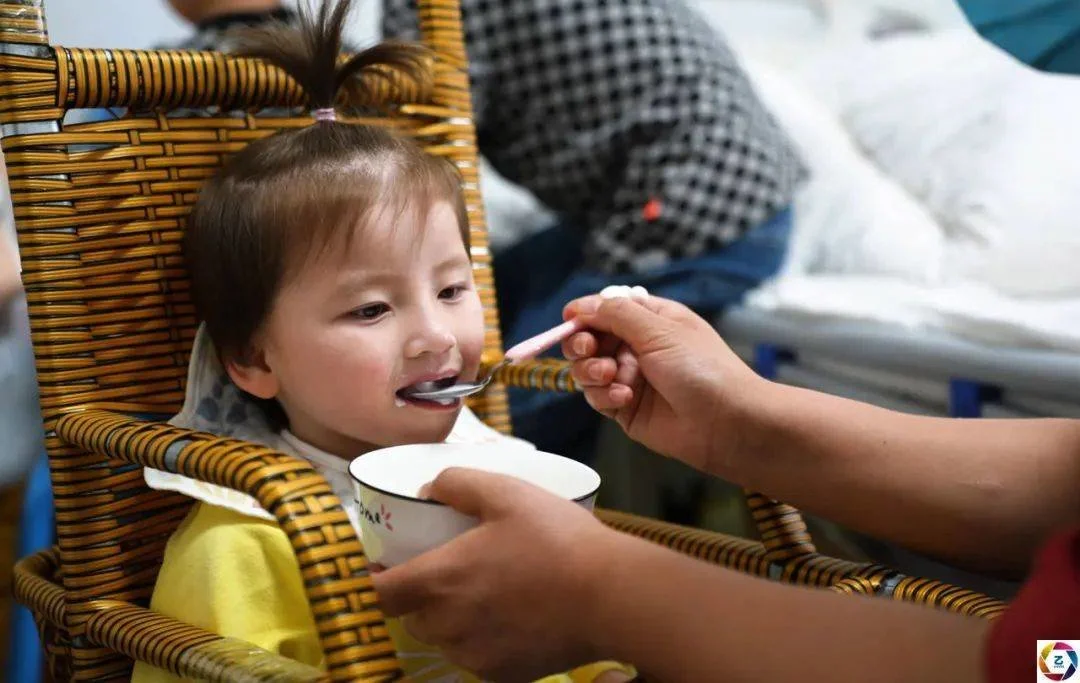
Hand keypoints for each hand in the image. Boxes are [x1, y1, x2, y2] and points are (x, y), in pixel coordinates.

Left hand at [371, 468, 622, 681]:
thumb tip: (429, 489)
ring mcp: (475, 656)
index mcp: (438, 581)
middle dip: (423, 595)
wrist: (611, 596)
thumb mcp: (506, 492)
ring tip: (490, 590)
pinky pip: (478, 656)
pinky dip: (485, 638)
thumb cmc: (556, 539)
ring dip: (454, 618)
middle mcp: (448, 626)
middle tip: (453, 568)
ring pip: (446, 638)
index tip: (380, 567)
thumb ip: (459, 483)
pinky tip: (514, 615)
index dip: (369, 581)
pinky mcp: (504, 675)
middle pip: (413, 616)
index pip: (377, 594)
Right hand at [561, 294, 766, 471]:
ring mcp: (630, 378)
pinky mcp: (625, 408)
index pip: (606, 309)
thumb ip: (616, 314)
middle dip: (582, 344)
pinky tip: (625, 397)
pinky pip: (597, 397)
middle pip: (589, 339)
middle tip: (588, 350)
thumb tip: (580, 306)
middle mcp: (637, 347)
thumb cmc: (703, 369)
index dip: (585, 314)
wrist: (726, 422)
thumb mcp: (659, 330)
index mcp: (650, 320)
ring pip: (587, 370)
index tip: (570, 320)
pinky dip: (604, 395)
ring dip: (592, 371)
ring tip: (612, 377)